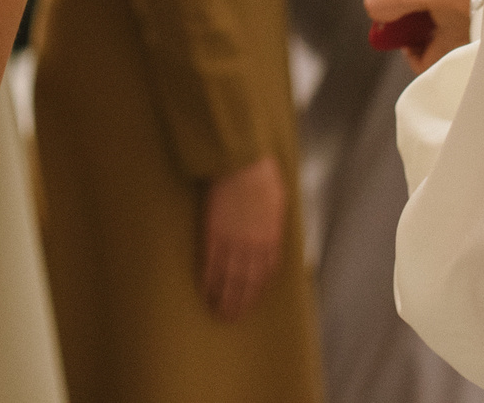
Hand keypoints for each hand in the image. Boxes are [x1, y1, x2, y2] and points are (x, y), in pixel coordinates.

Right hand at [199, 156, 285, 321]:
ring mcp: (233, 243)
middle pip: (247, 282)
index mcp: (271, 239)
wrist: (242, 166)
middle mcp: (253, 247)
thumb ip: (274, 221)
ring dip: (223, 298)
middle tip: (232, 317)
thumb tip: (272, 232)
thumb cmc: (262, 176)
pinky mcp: (214, 236)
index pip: (265, 273)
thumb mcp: (278, 200)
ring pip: (229, 279)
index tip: (251, 300)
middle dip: (239, 302)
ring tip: (218, 311)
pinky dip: (208, 280)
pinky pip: (211, 265)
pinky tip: (205, 290)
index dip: (257, 290)